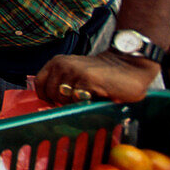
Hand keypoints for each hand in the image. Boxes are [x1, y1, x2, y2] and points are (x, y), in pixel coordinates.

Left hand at [34, 51, 157, 104]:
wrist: (129, 66)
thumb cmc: (101, 76)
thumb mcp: (76, 76)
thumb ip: (62, 85)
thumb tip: (48, 106)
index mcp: (57, 62)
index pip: (40, 84)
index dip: (47, 97)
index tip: (58, 103)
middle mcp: (62, 64)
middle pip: (51, 94)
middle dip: (64, 102)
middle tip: (81, 98)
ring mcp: (74, 71)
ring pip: (63, 99)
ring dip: (77, 102)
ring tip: (90, 95)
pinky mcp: (87, 80)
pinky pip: (78, 99)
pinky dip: (87, 102)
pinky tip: (98, 95)